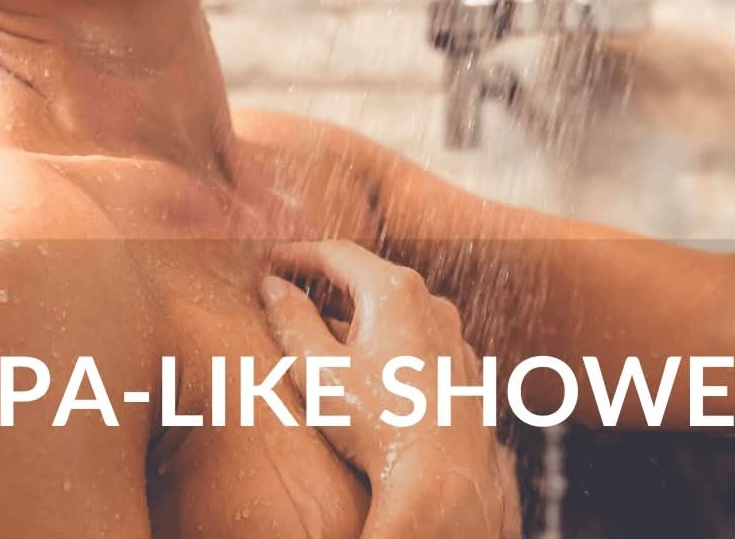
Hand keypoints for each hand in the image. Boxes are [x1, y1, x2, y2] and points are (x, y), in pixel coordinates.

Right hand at [259, 240, 518, 537]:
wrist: (444, 481)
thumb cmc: (378, 426)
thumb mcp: (319, 371)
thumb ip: (293, 320)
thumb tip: (274, 287)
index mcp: (394, 290)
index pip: (338, 253)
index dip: (300, 254)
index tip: (272, 259)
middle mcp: (431, 301)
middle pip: (370, 277)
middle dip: (329, 281)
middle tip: (294, 288)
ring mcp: (453, 333)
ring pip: (397, 309)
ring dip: (359, 313)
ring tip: (326, 331)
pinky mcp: (462, 365)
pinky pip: (419, 337)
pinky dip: (390, 339)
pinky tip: (371, 366)